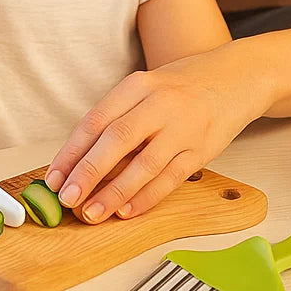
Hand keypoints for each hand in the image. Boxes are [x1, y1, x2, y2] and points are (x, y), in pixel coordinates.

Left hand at [44, 45, 267, 222]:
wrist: (236, 78)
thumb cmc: (181, 87)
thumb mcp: (146, 88)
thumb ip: (117, 117)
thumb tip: (77, 160)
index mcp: (138, 85)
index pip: (96, 120)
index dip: (72, 151)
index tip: (54, 178)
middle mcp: (160, 103)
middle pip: (117, 140)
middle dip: (88, 172)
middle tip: (67, 199)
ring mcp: (184, 128)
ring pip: (144, 164)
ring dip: (115, 192)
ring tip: (92, 213)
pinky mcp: (202, 149)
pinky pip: (171, 178)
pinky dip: (147, 197)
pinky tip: (127, 211)